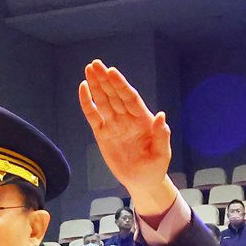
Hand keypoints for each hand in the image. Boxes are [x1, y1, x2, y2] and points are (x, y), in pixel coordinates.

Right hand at [78, 62, 177, 216]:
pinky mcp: (103, 135)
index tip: (111, 72)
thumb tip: (161, 116)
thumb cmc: (155, 167)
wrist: (142, 181)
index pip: (130, 98)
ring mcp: (114, 125)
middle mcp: (127, 119)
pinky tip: (83, 89)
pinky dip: (87, 104)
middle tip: (95, 64)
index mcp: (143, 120)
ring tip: (88, 70)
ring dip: (96, 86)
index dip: (120, 85)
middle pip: (114, 95)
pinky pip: (93, 117)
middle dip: (105, 79)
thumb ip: (162, 135)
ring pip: (103, 102)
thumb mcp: (162, 153)